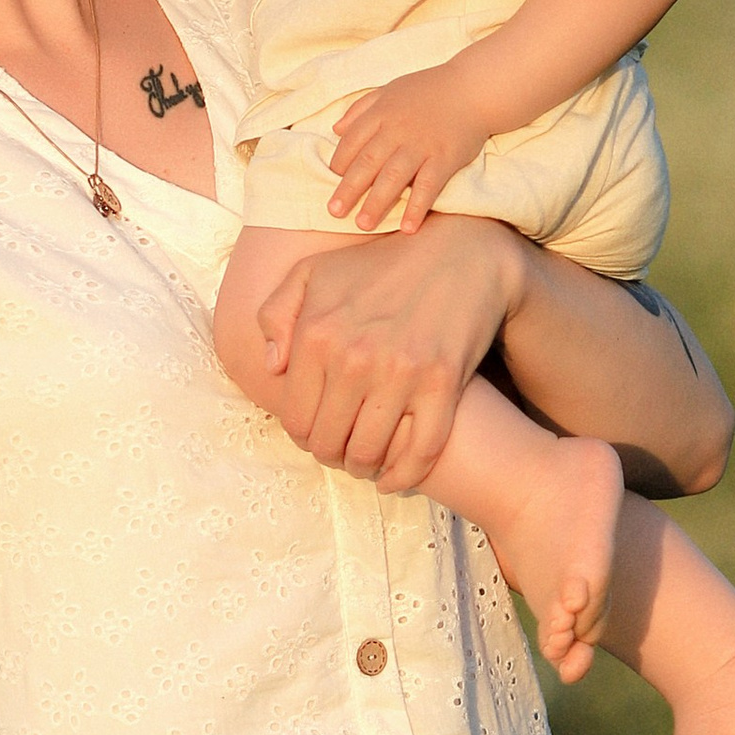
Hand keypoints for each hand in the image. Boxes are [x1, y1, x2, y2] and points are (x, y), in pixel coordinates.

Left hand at [255, 214, 523, 489]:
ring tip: (364, 461)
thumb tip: (273, 368)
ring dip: (363, 467)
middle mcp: (354, 358)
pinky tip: (394, 480)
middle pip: (328, 442)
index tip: (315, 434)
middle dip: (330, 455)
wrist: (461, 254)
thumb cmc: (380, 266)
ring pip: (368, 453)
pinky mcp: (442, 385)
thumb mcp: (314, 273)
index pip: (296, 418)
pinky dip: (404, 477)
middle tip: (340, 451)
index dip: (303, 436)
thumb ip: (277, 314)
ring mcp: (400, 374)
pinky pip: (420, 451)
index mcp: (317, 334)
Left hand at [324, 64, 491, 232]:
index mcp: (382, 113)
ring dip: (376, 202)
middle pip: (368, 163)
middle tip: (335, 212)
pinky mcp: (445, 158)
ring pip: (394, 177)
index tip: (333, 179)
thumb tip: (335, 130)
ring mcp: (422, 145)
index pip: (352, 140)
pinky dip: (418, 206)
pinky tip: (408, 227)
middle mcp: (398, 130)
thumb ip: (361, 108)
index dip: (340, 161)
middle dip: (349, 189)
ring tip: (363, 224)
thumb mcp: (389, 90)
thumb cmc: (429, 90)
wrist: (474, 88)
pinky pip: (429, 186)